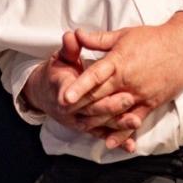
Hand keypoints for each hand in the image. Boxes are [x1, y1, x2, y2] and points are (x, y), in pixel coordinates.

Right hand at [23, 32, 141, 151]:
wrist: (47, 95)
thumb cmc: (59, 72)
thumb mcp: (61, 58)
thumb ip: (69, 48)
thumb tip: (71, 35)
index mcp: (62, 89)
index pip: (71, 92)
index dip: (82, 91)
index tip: (100, 86)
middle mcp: (69, 110)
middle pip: (89, 109)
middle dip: (108, 106)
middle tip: (128, 99)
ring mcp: (78, 121)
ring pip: (99, 125)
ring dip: (117, 125)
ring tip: (135, 121)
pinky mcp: (88, 129)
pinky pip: (103, 135)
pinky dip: (117, 141)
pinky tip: (131, 146)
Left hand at [61, 11, 182, 148]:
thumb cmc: (153, 38)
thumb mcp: (124, 34)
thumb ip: (98, 39)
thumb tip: (76, 34)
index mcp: (119, 61)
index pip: (95, 75)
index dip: (79, 86)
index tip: (65, 97)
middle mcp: (128, 80)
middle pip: (101, 96)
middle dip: (81, 107)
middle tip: (64, 115)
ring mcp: (140, 94)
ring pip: (114, 112)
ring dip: (97, 121)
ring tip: (81, 127)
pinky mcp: (151, 103)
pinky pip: (134, 121)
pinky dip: (122, 132)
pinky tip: (110, 141)